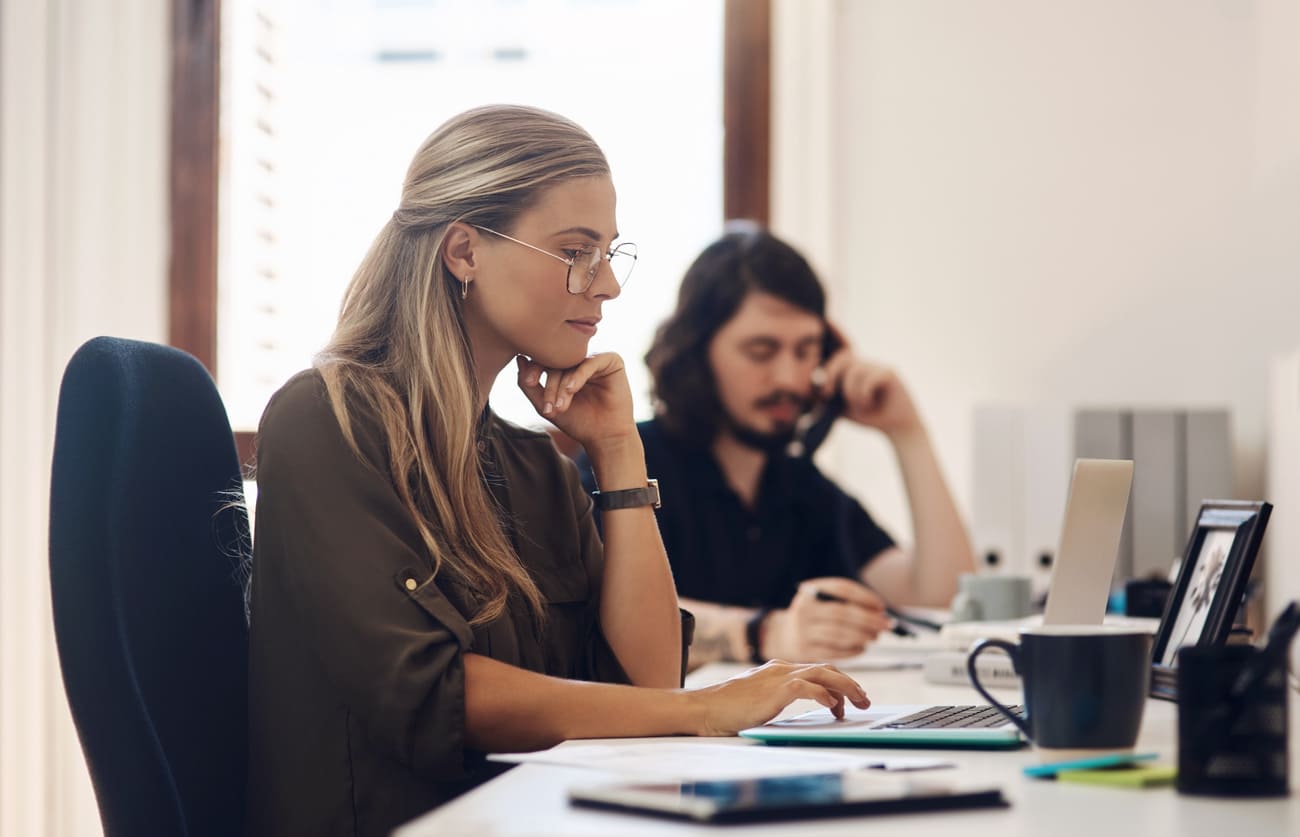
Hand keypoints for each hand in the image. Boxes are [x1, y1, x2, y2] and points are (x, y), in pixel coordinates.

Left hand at [515, 353, 634, 447]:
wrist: (605, 437)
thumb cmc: (577, 421)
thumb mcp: (545, 405)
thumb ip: (528, 385)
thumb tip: (519, 359)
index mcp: (565, 365)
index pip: (545, 358)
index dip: (535, 368)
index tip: (529, 383)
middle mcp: (580, 359)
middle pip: (558, 361)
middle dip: (550, 385)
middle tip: (548, 407)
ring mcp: (596, 358)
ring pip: (573, 364)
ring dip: (563, 386)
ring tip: (560, 407)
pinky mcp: (612, 361)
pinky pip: (590, 362)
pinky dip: (578, 376)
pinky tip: (571, 390)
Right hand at [686, 660, 870, 735]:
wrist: (704, 709)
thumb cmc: (727, 709)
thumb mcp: (760, 700)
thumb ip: (779, 697)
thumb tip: (801, 707)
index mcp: (778, 670)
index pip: (817, 669)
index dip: (839, 682)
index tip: (849, 698)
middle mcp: (781, 669)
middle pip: (826, 668)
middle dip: (850, 683)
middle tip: (864, 700)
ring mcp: (777, 677)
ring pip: (822, 674)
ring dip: (845, 688)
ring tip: (858, 702)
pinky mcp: (774, 691)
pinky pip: (806, 687)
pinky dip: (823, 694)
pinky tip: (830, 706)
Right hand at [762, 578, 891, 660]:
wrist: (781, 636)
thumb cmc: (813, 618)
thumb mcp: (822, 602)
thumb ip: (846, 603)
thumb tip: (879, 612)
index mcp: (810, 592)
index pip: (841, 589)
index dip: (864, 596)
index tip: (881, 606)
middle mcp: (803, 610)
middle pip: (842, 613)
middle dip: (868, 619)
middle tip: (886, 624)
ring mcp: (802, 632)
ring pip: (839, 634)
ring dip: (862, 635)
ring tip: (875, 636)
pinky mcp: (804, 651)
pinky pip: (834, 652)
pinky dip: (852, 650)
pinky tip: (862, 648)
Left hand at [819, 327, 921, 437]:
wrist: (898, 429)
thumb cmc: (871, 417)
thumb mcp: (843, 409)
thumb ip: (830, 400)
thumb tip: (812, 393)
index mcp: (856, 370)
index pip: (839, 357)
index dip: (828, 367)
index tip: (825, 386)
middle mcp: (867, 365)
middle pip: (844, 357)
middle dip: (832, 374)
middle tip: (828, 393)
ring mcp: (879, 367)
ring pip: (855, 370)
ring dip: (851, 392)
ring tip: (860, 406)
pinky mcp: (890, 373)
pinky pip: (870, 377)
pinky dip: (864, 393)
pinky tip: (870, 403)